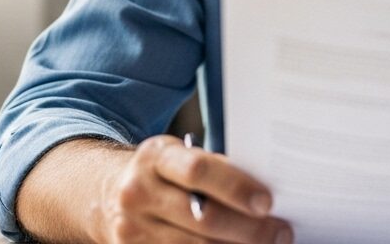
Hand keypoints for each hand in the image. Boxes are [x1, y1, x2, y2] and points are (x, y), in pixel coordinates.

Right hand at [98, 134, 292, 243]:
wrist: (108, 194)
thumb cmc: (163, 173)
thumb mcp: (181, 156)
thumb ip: (215, 169)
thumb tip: (265, 193)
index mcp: (155, 157)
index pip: (197, 171)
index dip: (235, 187)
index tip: (267, 202)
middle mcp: (138, 192)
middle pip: (202, 218)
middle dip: (249, 229)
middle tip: (281, 232)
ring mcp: (132, 229)